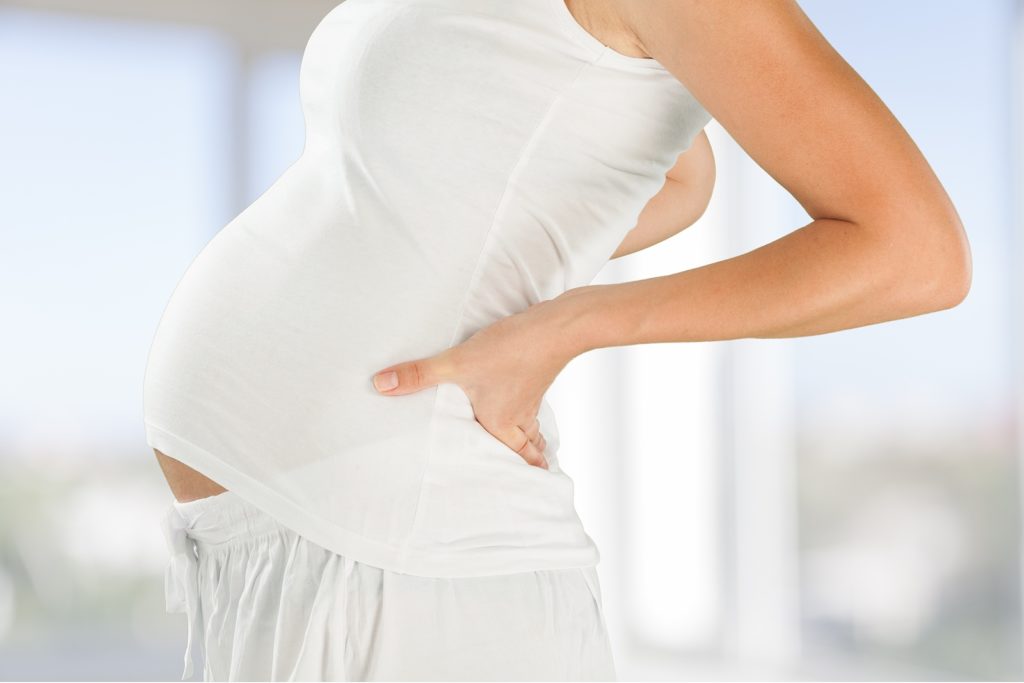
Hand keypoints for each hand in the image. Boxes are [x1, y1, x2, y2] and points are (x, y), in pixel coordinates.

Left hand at [369, 294, 585, 468]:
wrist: (556, 327)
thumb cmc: (512, 350)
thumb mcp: (458, 362)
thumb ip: (420, 374)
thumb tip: (381, 385)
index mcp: (501, 422)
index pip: (516, 456)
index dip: (523, 472)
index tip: (527, 488)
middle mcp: (519, 414)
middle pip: (529, 444)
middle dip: (529, 458)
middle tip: (531, 469)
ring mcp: (531, 393)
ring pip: (533, 422)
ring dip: (531, 434)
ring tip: (530, 442)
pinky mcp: (537, 372)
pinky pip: (533, 399)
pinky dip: (530, 406)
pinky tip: (522, 394)